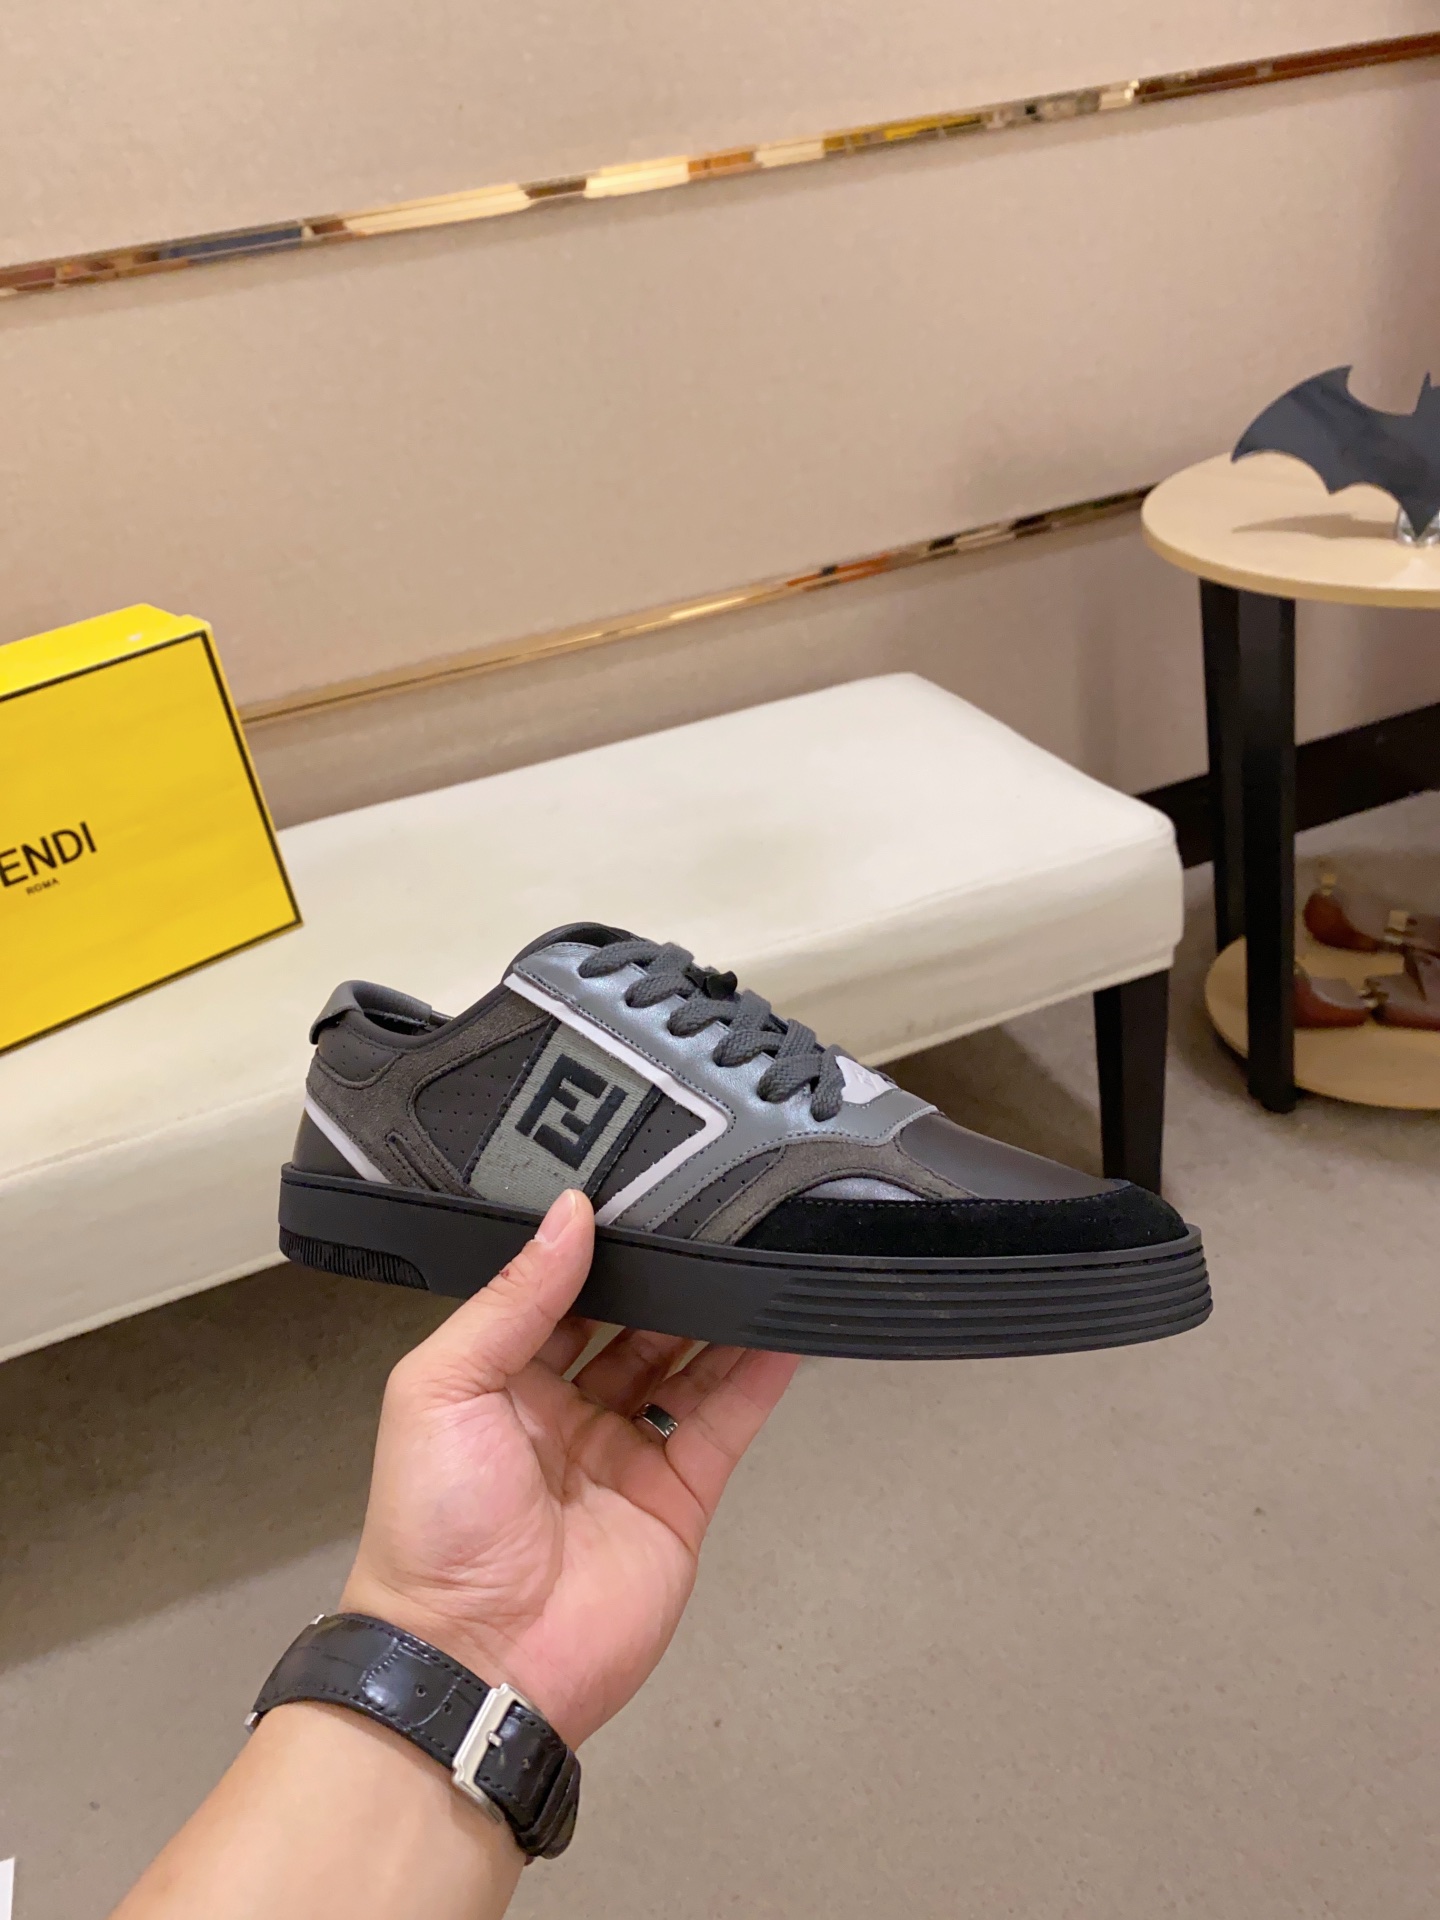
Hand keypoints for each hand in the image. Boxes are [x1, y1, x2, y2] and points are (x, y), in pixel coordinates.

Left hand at [342, 1189, 797, 1746]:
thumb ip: (511, 1300)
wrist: (474, 1661)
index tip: (634, 1197)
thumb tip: (567, 1217)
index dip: (595, 1253)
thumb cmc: (430, 1532)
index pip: (558, 1297)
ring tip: (753, 1257)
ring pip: (685, 1367)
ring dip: (717, 1317)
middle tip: (705, 1219)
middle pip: (631, 1327)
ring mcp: (624, 1457)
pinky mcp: (676, 1498)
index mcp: (498, 1384)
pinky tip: (779, 1331)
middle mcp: (564, 1415)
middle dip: (664, 1279)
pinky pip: (722, 1424)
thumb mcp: (442, 1388)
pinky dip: (756, 1378)